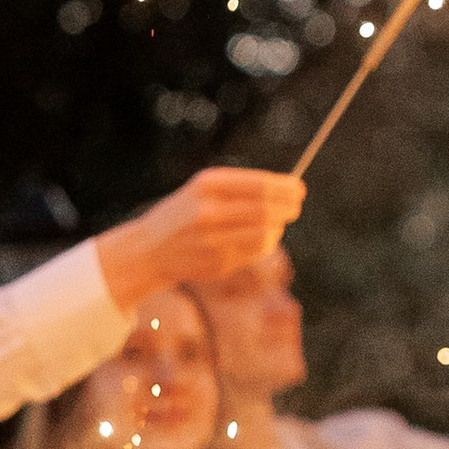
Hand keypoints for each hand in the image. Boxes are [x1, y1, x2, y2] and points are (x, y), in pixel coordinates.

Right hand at [96, 165, 305, 313]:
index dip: (286, 188)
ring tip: (277, 223)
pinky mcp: (216, 263)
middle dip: (288, 209)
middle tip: (295, 208)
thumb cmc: (187, 211)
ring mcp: (212, 240)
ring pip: (264, 235)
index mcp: (208, 185)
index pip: (260, 186)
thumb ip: (242, 187)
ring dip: (277, 229)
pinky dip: (265, 245)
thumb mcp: (205, 188)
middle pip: (266, 211)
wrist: (150, 249)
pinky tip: (261, 239)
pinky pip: (254, 253)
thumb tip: (289, 189)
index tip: (299, 189)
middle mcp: (209, 211)